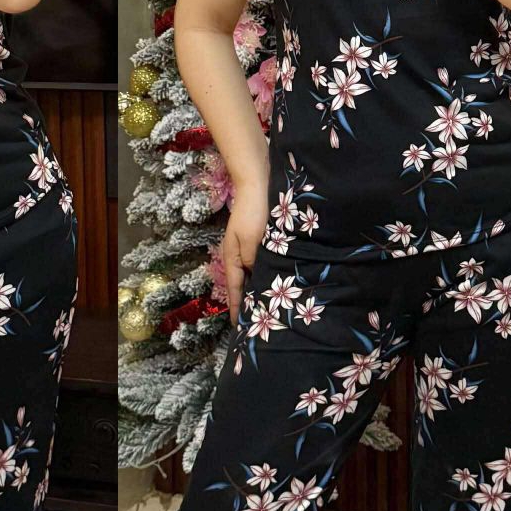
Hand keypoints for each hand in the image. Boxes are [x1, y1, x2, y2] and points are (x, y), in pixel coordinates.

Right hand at [223, 178, 268, 325]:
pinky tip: (278, 280)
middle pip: (243, 283)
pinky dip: (268, 273)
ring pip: (255, 274)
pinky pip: (263, 263)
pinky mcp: (260, 240)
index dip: (236, 308)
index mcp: (233, 257)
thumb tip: (256, 278)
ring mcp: (250, 247)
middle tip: (257, 322)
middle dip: (248, 301)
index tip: (239, 326)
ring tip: (269, 306)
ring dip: (260, 288)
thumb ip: (253, 261)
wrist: (258, 183)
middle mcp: (240, 255)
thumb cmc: (254, 212)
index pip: (235, 288)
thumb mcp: (252, 239)